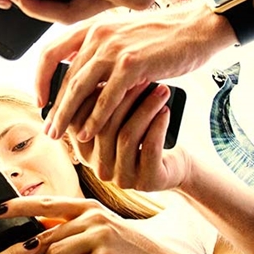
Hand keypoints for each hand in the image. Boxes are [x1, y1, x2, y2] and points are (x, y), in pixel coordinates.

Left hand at [0, 196, 191, 253]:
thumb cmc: (126, 253)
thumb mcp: (98, 233)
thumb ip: (71, 230)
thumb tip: (38, 234)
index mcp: (87, 207)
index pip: (45, 203)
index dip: (19, 205)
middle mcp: (92, 216)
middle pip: (44, 233)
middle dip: (24, 251)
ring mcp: (100, 235)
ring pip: (52, 253)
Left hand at [37, 2, 230, 141]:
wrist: (199, 27)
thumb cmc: (164, 37)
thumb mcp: (124, 37)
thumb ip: (101, 52)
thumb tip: (81, 79)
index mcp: (93, 27)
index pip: (51, 52)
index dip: (41, 78)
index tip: (41, 100)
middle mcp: (98, 34)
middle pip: (64, 76)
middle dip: (55, 107)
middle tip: (49, 129)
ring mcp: (114, 48)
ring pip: (79, 88)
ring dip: (66, 115)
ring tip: (60, 135)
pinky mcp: (132, 64)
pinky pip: (106, 96)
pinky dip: (95, 118)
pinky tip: (89, 133)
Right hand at [71, 82, 192, 189]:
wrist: (173, 166)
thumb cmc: (143, 136)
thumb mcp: (118, 123)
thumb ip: (99, 107)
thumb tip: (90, 73)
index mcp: (86, 153)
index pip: (80, 122)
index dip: (95, 96)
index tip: (112, 72)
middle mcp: (100, 168)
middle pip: (104, 127)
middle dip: (125, 98)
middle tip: (143, 77)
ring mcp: (122, 178)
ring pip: (127, 136)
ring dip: (146, 109)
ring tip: (161, 90)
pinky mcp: (147, 181)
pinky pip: (150, 148)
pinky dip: (158, 126)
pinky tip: (166, 111)